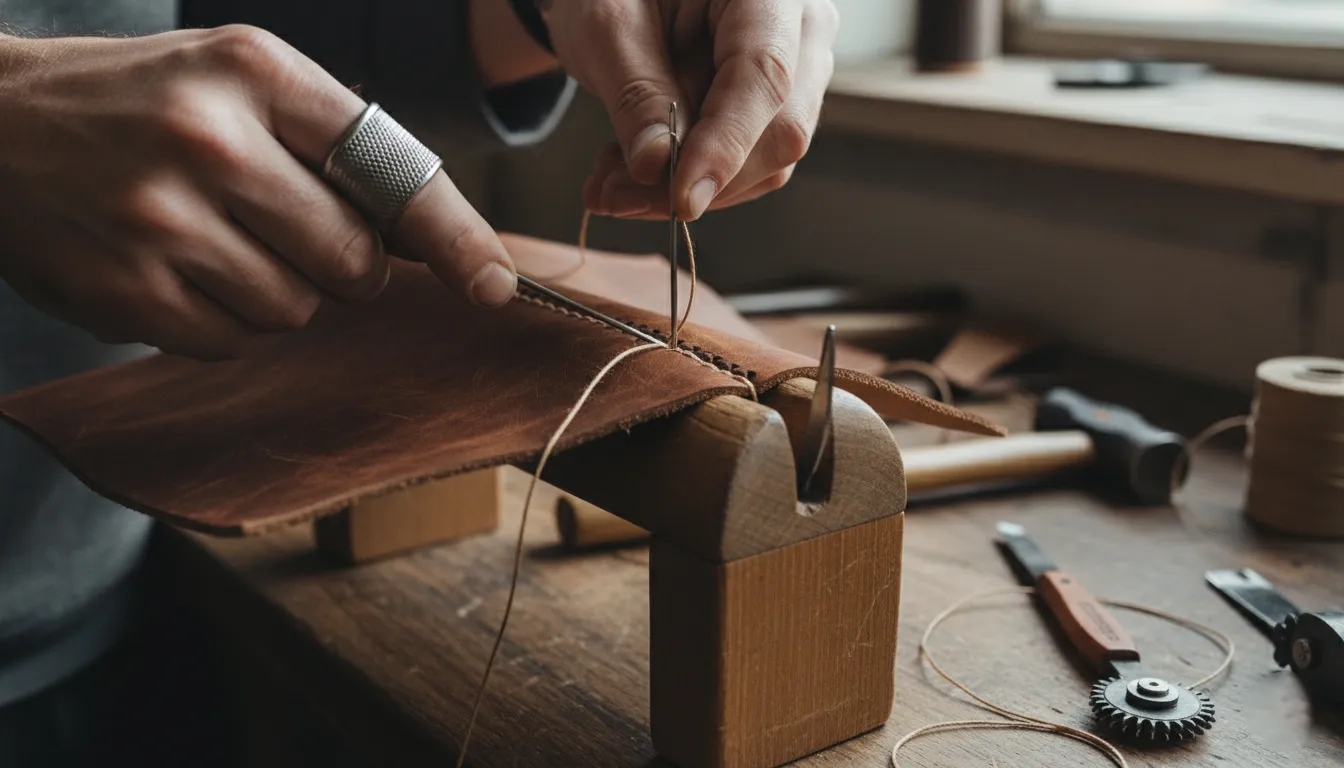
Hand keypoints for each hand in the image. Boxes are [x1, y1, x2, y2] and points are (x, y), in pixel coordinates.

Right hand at [0, 26, 516, 360]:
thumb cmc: (142, 103)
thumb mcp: (239, 82)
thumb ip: (334, 149)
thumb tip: (435, 247)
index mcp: (254, 72)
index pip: (388, 169)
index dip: (454, 236)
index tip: (495, 285)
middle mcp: (209, 140)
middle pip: (352, 262)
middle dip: (343, 265)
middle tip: (285, 230)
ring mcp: (160, 220)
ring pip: (295, 311)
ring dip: (279, 294)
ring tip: (214, 241)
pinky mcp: (121, 291)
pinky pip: (232, 344)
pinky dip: (224, 322)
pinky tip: (177, 270)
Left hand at [542, 0, 838, 219]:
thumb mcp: (609, 28)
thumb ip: (637, 94)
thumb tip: (657, 166)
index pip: (764, 76)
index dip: (726, 145)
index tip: (683, 199)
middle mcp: (801, 27)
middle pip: (778, 130)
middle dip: (698, 178)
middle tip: (616, 194)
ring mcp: (798, 71)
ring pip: (766, 161)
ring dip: (685, 187)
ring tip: (612, 182)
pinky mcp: (775, 109)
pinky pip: (748, 165)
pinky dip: (688, 181)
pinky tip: (634, 174)